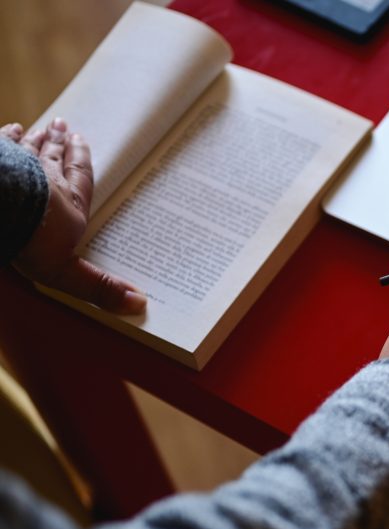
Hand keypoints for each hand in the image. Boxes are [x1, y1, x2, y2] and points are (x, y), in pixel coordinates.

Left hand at [1, 119, 145, 313]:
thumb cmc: (31, 239)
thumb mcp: (65, 272)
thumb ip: (98, 286)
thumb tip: (140, 305)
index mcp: (69, 204)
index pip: (80, 177)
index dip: (82, 160)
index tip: (82, 141)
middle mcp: (47, 180)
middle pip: (54, 158)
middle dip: (60, 144)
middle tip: (63, 127)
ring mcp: (17, 167)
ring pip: (30, 148)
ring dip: (38, 139)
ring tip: (44, 127)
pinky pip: (3, 143)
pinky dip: (8, 136)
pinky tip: (12, 129)